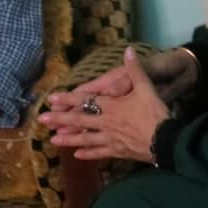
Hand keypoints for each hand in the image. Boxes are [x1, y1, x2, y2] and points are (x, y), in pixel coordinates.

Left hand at [39, 47, 170, 161]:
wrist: (166, 141)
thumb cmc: (155, 113)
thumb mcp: (146, 88)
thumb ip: (135, 69)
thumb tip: (129, 50)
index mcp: (110, 107)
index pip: (84, 101)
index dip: (66, 99)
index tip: (50, 99)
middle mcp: (106, 123)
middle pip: (79, 121)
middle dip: (59, 120)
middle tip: (41, 122)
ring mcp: (110, 139)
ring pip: (85, 140)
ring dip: (68, 139)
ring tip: (53, 140)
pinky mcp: (118, 152)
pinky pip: (99, 153)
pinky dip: (88, 154)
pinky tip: (77, 156)